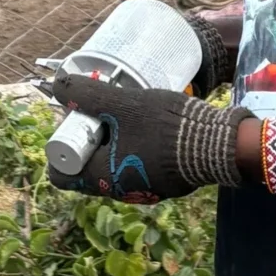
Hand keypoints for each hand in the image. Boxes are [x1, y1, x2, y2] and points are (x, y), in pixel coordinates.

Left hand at [42, 74, 251, 199]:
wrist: (218, 144)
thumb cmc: (166, 127)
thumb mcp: (124, 104)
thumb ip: (90, 96)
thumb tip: (58, 86)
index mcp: (103, 179)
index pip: (62, 175)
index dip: (61, 147)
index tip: (72, 123)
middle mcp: (119, 190)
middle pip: (88, 166)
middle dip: (90, 138)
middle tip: (99, 109)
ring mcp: (142, 188)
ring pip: (114, 164)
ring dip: (114, 140)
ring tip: (124, 110)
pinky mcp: (162, 181)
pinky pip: (137, 164)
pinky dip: (135, 146)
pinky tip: (146, 122)